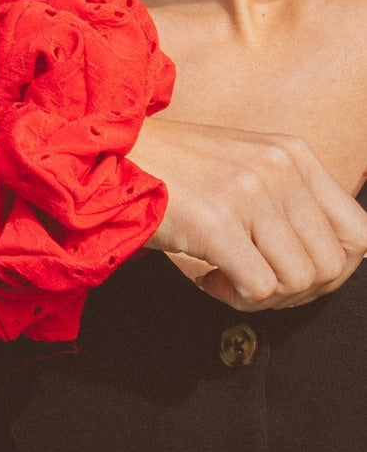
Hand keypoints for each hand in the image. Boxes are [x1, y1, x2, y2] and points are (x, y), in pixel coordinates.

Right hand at [129, 119, 366, 309]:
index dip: (332, 270)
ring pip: (299, 281)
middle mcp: (280, 168)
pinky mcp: (217, 221)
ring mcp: (250, 192)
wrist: (109, 155)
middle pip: (331, 266)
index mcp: (294, 155)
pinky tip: (209, 276)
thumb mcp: (246, 167)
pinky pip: (260, 289)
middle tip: (254, 280)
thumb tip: (328, 263)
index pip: (358, 235)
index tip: (291, 274)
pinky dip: (234, 296)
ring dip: (263, 294)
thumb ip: (289, 201)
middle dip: (294, 290)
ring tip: (227, 274)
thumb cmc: (173, 170)